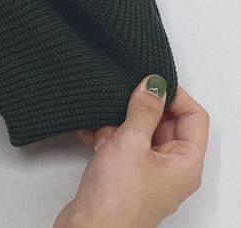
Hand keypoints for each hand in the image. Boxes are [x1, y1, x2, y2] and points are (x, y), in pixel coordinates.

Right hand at [53, 75, 208, 227]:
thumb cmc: (116, 201)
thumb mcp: (131, 143)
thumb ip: (143, 110)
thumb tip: (154, 85)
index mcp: (184, 163)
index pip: (194, 117)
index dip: (176, 96)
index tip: (153, 82)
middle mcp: (169, 169)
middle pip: (165, 123)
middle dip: (142, 108)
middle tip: (124, 94)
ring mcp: (146, 172)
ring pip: (139, 132)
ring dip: (119, 121)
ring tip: (103, 114)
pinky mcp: (123, 175)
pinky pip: (120, 145)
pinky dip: (105, 134)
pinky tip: (89, 127)